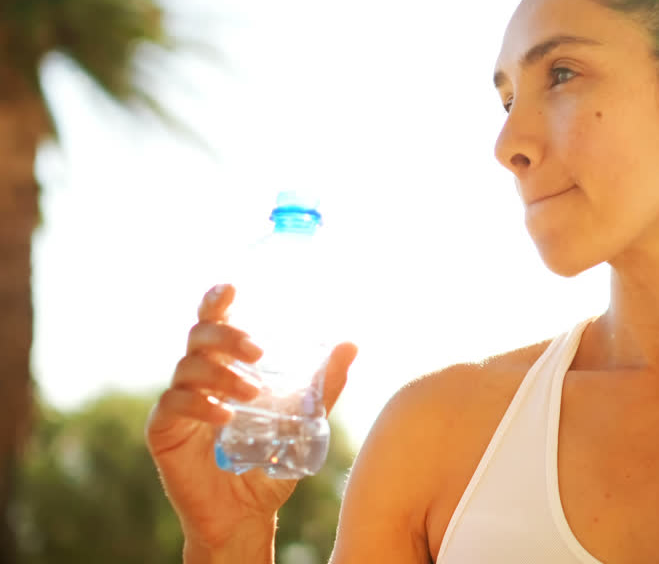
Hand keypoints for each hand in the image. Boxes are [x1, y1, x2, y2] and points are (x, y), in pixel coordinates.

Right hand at [145, 284, 357, 550]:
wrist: (247, 513)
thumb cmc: (269, 462)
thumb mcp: (304, 421)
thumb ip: (323, 386)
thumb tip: (351, 344)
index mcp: (224, 369)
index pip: (213, 325)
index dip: (216, 302)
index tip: (231, 289)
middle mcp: (196, 380)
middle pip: (198, 338)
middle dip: (227, 337)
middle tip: (258, 352)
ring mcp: (177, 405)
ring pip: (186, 368)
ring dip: (221, 374)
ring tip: (251, 393)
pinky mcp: (163, 433)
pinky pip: (173, 407)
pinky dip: (199, 405)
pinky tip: (223, 415)